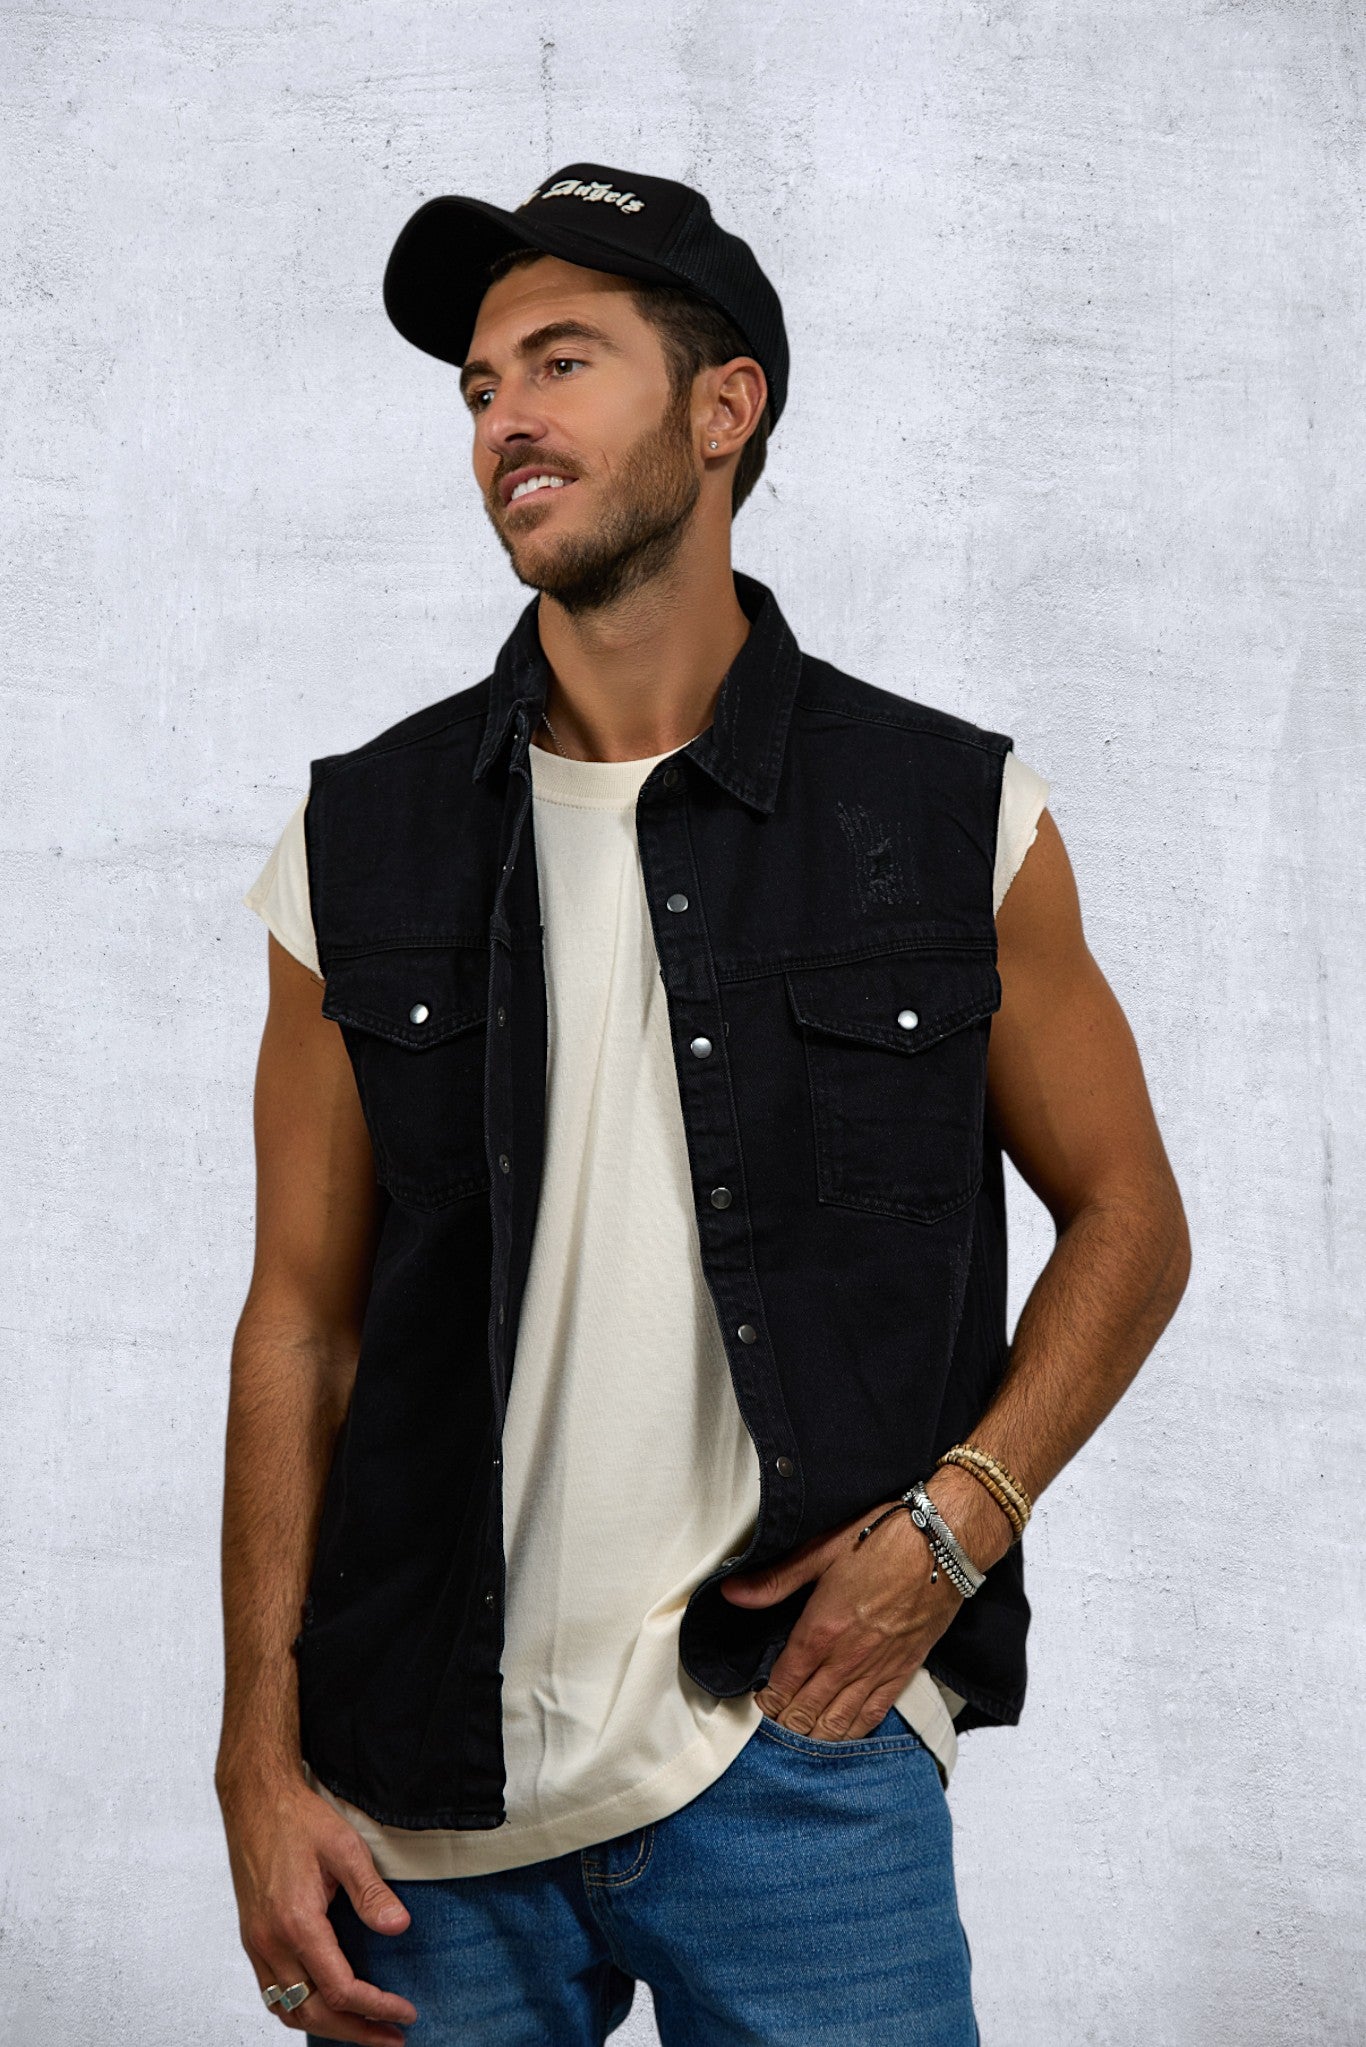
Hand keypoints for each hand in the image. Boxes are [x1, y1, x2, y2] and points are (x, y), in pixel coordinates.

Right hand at [217, 1767, 417, 2043]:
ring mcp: (256, 1944)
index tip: (405, 2013)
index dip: (376, 2007)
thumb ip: (371, 1892)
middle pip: (313, 2013)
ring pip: (288, 2010)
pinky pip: (273, 1992)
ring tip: (364, 2030)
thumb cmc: (299, 1819)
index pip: (340, 1989)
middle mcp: (270, 1942)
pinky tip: (325, 2005)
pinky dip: (300, 2010)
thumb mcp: (345, 1847)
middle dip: (355, 2032)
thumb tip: (399, 1928)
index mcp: (296, 1923)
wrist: (255, 1801)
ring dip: (327, 2026)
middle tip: (392, 2038)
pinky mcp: (252, 1939)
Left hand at [719, 1481, 988, 1740]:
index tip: (757, 1705)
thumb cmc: (884, 1537)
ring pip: (839, 1721)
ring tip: (799, 1737)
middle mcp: (848, 1658)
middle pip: (807, 1710)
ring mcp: (878, 1668)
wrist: (943, 1541)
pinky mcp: (905, 1670)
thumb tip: (732, 1592)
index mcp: (822, 1629)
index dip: (766, 1701)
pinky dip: (853, 1731)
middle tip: (771, 1727)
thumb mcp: (821, 1548)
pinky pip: (874, 1714)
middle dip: (785, 1723)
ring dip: (815, 1734)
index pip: (783, 1683)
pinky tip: (842, 1736)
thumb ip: (775, 1579)